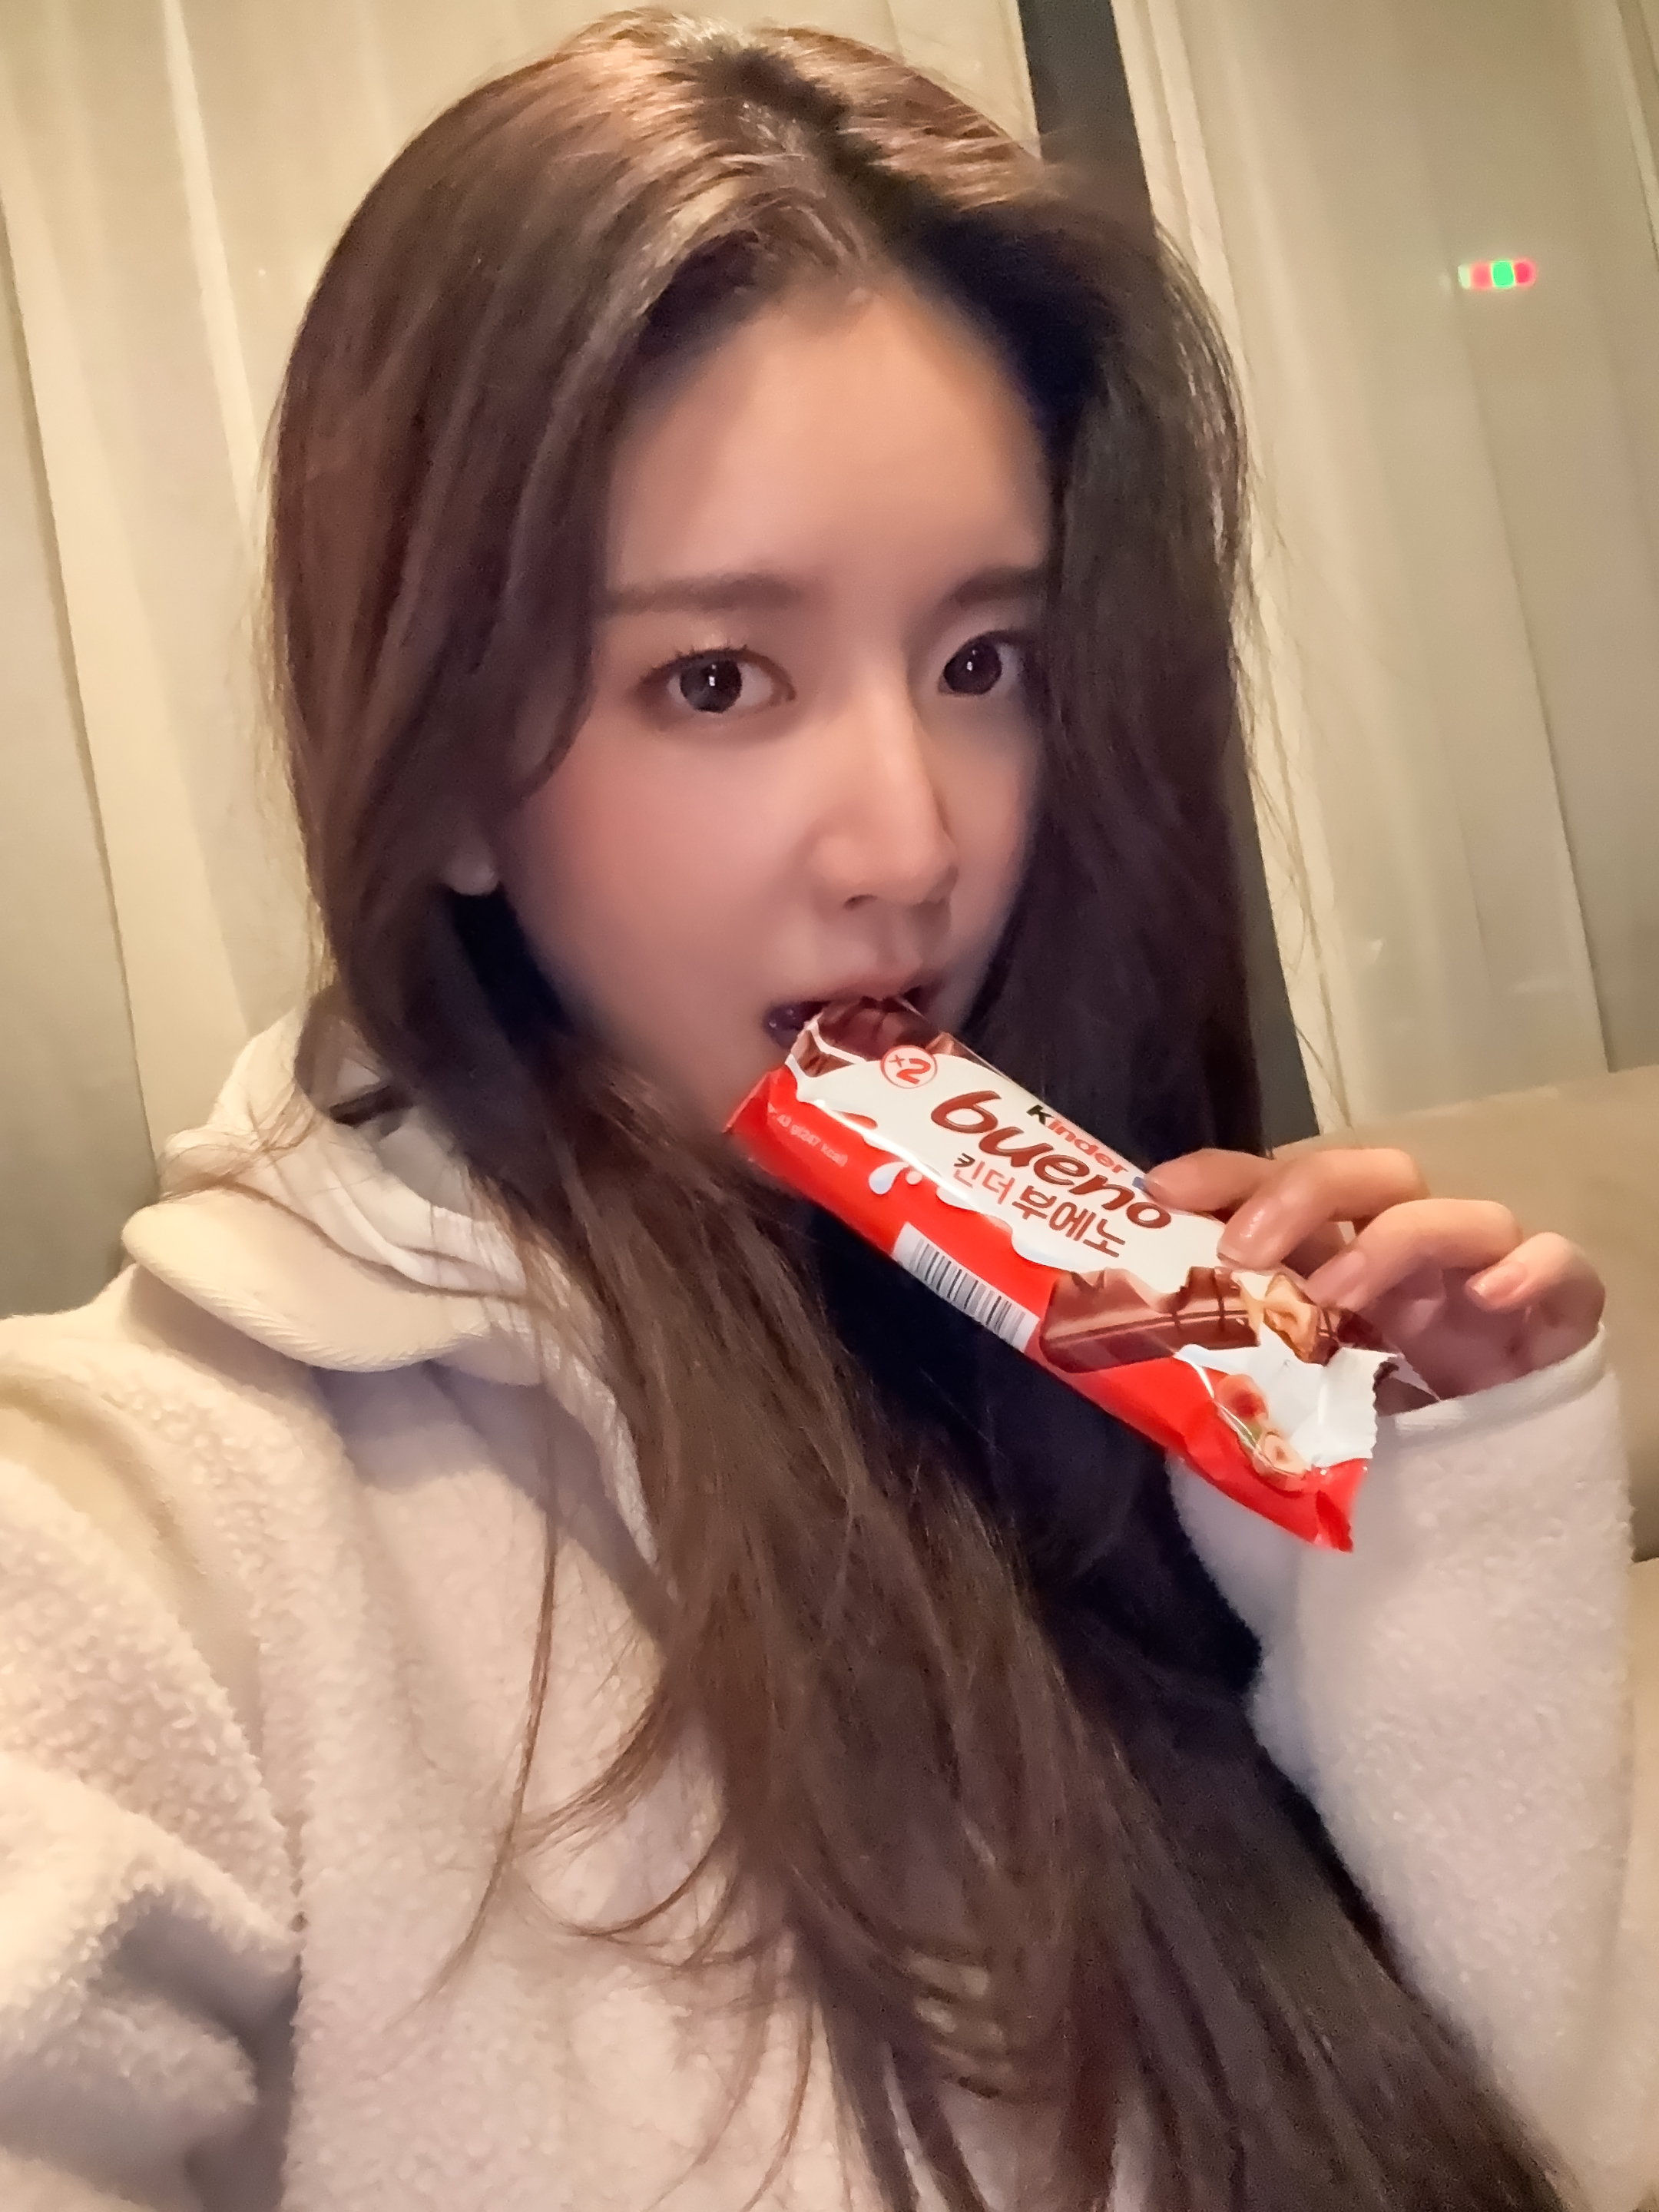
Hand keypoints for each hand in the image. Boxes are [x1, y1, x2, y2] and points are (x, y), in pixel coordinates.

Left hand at [1141, 1147, 1603, 1404]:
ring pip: (1457, 1213)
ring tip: (1335, 1297)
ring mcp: (1483, 1279)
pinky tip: (1486, 1300)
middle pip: (1370, 1173)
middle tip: (1243, 1251)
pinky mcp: (1555, 1316)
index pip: (1280, 1188)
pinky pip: (1560, 1267)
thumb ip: (1214, 1368)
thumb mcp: (1272, 1400)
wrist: (1478, 1514)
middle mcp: (1408, 1251)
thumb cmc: (1361, 1440)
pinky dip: (1527, 1269)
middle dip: (1303, 1191)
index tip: (1161, 1191)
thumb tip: (1114, 1345)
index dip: (1224, 1174)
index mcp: (1337, 1260)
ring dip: (1391, 1242)